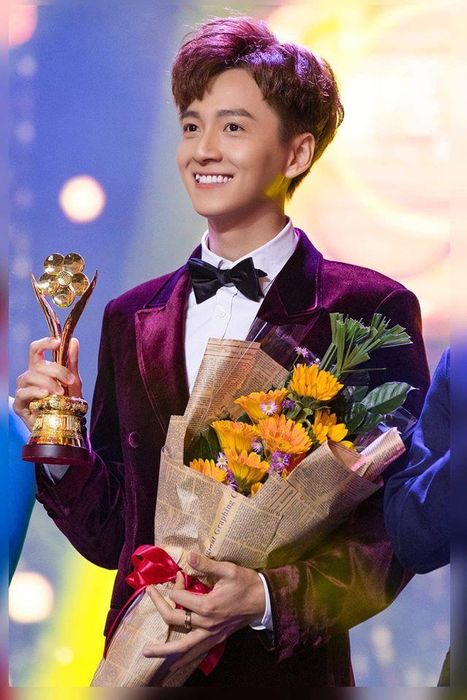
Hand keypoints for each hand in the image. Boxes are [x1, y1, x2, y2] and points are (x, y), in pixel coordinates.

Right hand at [14, 337, 81, 429]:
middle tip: (69, 380)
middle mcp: (29, 376)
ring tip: (60, 392)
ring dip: (48, 383)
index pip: (36, 350)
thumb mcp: (73, 381)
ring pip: (30, 377)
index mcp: (40, 369)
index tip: (58, 343)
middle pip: (37, 364)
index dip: (45, 343)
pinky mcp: (19, 404)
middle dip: (56, 370)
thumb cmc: (66, 402)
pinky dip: (35, 392)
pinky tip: (45, 395)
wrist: (65, 425)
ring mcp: (22, 390)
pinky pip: (23, 393)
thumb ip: (71, 362)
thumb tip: (73, 341)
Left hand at [142, 552, 265, 671]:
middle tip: (148, 592)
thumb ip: (206, 564)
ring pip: (183, 646)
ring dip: (163, 650)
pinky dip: (183, 659)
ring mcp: (211, 634)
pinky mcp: (216, 639)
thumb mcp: (228, 569)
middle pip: (174, 618)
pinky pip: (196, 652)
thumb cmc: (246, 583)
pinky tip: (172, 664)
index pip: (179, 595)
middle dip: (158, 604)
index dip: (175, 583)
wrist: (264, 601)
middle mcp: (206, 623)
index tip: (178, 574)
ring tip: (146, 653)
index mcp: (207, 605)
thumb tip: (188, 555)